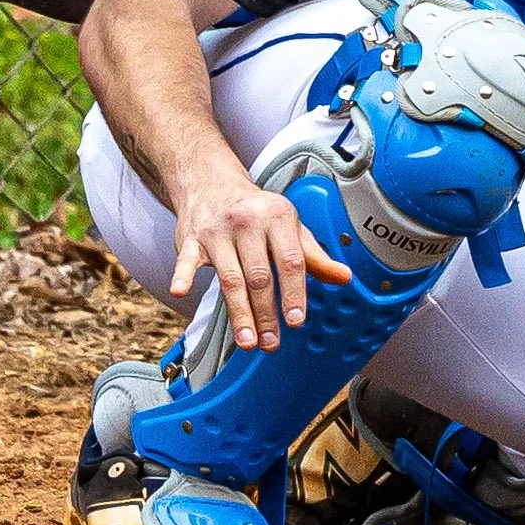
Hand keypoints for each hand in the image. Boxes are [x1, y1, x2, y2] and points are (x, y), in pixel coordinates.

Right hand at [167, 157, 352, 351]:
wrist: (212, 182)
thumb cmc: (256, 211)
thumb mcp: (290, 226)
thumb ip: (315, 255)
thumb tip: (344, 277)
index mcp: (278, 217)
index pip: (290, 261)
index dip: (294, 293)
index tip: (295, 321)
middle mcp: (248, 221)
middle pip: (259, 276)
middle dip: (266, 313)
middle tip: (271, 342)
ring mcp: (218, 231)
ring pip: (230, 278)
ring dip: (240, 313)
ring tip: (248, 340)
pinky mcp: (192, 239)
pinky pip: (186, 260)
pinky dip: (182, 276)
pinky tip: (180, 292)